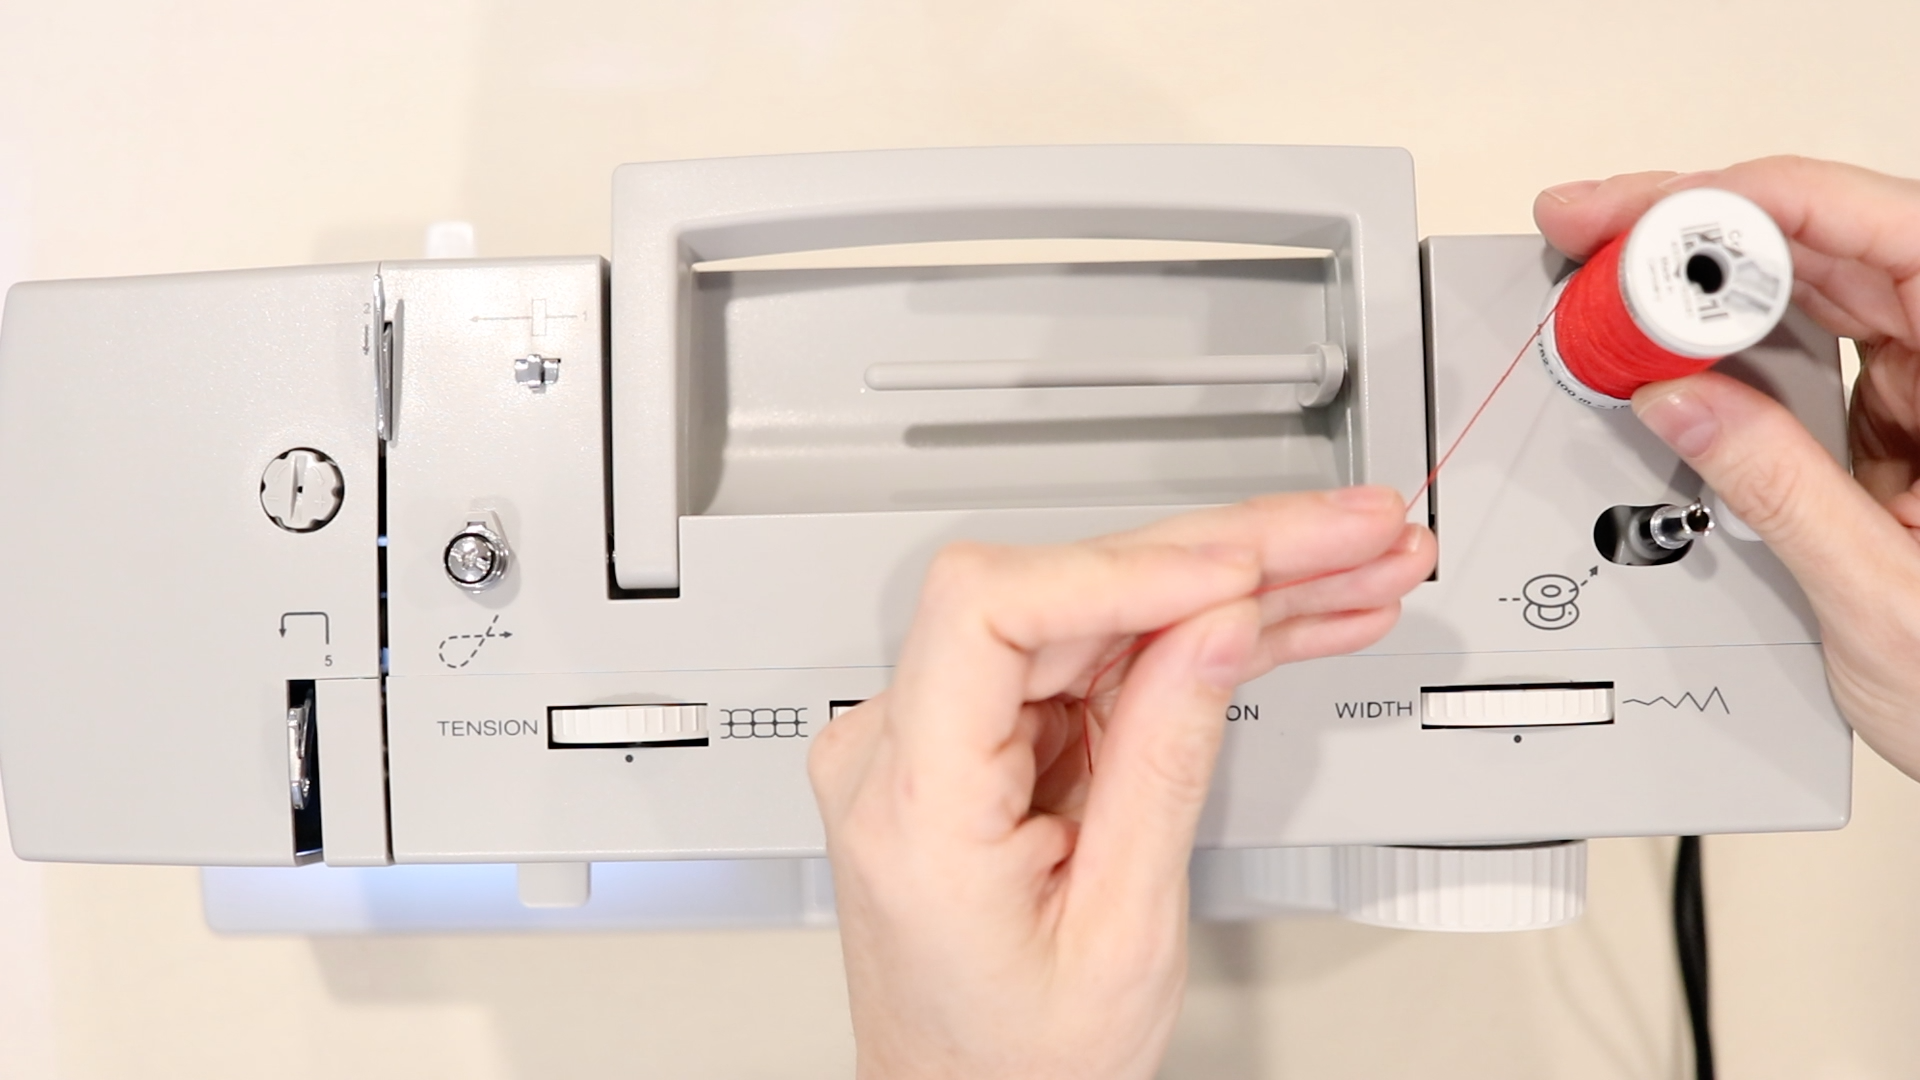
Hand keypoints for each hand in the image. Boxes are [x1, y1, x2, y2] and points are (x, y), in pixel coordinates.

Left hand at [809, 488, 1432, 1079]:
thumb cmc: (1015, 1059)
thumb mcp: (1121, 931)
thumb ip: (1165, 762)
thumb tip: (1217, 627)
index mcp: (912, 804)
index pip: (990, 612)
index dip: (1124, 570)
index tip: (1241, 569)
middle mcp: (904, 746)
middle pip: (1067, 592)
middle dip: (1231, 558)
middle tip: (1353, 536)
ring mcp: (946, 733)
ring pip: (1106, 614)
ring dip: (1245, 590)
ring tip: (1360, 572)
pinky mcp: (994, 733)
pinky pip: (1103, 658)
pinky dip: (1205, 642)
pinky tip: (1301, 620)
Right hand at [1536, 156, 1919, 776]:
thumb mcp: (1884, 602)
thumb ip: (1776, 489)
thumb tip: (1677, 401)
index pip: (1867, 230)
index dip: (1737, 204)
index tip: (1633, 217)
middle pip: (1825, 247)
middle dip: (1695, 235)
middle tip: (1588, 240)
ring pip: (1807, 293)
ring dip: (1702, 290)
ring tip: (1611, 298)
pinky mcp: (1898, 424)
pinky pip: (1803, 355)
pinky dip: (1723, 349)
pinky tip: (1668, 349)